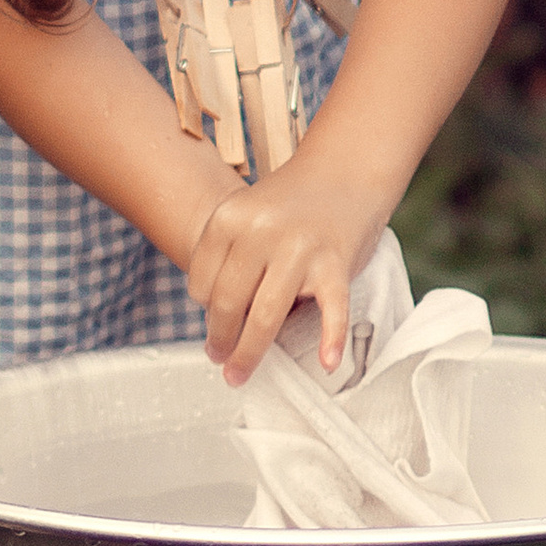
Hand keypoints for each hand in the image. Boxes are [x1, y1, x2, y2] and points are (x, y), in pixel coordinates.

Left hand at [185, 152, 383, 384]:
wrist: (345, 172)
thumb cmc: (291, 205)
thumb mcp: (247, 217)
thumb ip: (229, 258)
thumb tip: (217, 321)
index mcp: (229, 218)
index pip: (200, 284)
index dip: (205, 308)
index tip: (214, 320)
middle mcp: (261, 231)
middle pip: (227, 303)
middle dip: (220, 340)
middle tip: (219, 360)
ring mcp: (300, 247)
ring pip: (265, 316)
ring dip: (249, 353)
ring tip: (239, 373)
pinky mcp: (336, 262)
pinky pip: (333, 309)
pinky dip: (331, 338)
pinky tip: (328, 363)